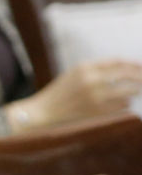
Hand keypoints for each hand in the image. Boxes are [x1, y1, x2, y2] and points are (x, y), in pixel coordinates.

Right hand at [8, 59, 141, 130]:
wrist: (42, 111)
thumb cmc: (58, 92)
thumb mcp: (74, 74)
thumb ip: (95, 70)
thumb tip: (122, 69)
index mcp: (85, 68)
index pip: (118, 62)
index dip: (132, 64)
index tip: (140, 66)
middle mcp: (91, 80)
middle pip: (125, 75)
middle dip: (139, 77)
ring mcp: (94, 97)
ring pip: (126, 91)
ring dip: (135, 91)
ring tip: (138, 91)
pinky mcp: (94, 111)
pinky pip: (118, 106)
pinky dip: (125, 104)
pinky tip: (126, 103)